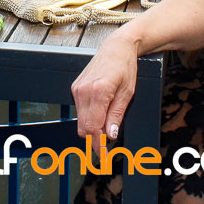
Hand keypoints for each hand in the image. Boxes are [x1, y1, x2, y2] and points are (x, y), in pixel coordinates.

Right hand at [71, 33, 138, 151]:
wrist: (116, 47)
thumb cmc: (125, 66)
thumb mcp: (128, 93)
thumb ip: (117, 115)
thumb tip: (111, 135)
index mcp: (99, 91)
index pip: (94, 127)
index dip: (98, 145)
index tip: (103, 156)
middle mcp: (84, 90)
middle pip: (84, 127)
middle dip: (94, 139)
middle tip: (106, 148)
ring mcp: (77, 88)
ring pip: (81, 120)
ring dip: (92, 127)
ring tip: (107, 128)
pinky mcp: (75, 87)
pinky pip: (80, 110)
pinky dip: (89, 116)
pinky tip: (100, 113)